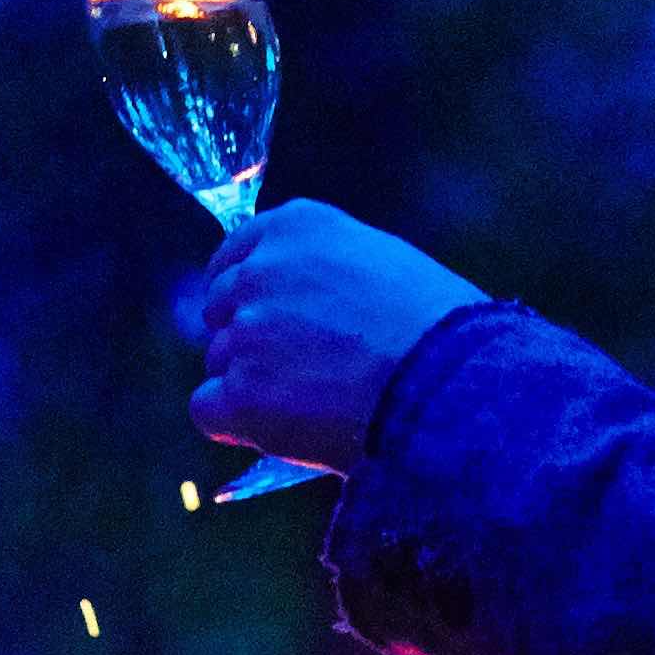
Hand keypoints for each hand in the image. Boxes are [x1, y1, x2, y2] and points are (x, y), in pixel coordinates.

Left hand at [192, 201, 491, 474]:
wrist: (448, 385)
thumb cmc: (441, 329)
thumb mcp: (385, 263)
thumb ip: (329, 269)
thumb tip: (305, 299)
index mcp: (297, 226)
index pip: (236, 252)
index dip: (243, 291)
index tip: (254, 313)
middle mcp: (261, 271)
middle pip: (221, 308)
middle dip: (248, 336)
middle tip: (299, 368)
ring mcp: (246, 332)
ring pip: (219, 361)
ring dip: (251, 383)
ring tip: (314, 401)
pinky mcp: (241, 392)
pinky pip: (207, 409)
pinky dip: (234, 424)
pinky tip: (277, 428)